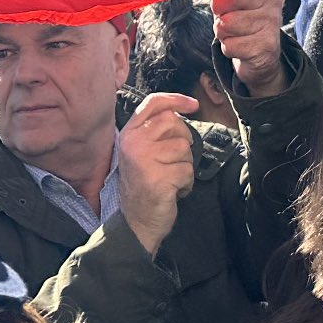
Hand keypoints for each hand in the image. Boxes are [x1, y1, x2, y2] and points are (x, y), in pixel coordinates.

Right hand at [118, 92, 197, 255]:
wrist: (137, 223)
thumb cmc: (145, 184)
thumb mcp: (141, 151)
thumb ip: (154, 130)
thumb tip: (180, 110)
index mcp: (128, 134)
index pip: (152, 103)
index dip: (176, 99)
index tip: (193, 105)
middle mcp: (133, 144)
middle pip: (173, 122)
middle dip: (183, 140)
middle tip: (174, 160)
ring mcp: (144, 161)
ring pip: (184, 148)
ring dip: (185, 165)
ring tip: (171, 178)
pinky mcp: (158, 179)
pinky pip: (187, 170)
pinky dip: (186, 183)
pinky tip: (173, 191)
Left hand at [212, 0, 286, 97]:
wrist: (261, 54)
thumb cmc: (242, 17)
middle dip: (218, 7)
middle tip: (221, 13)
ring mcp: (272, 22)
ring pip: (229, 23)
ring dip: (221, 30)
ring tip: (232, 31)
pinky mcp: (268, 45)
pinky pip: (231, 45)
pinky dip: (228, 47)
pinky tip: (239, 45)